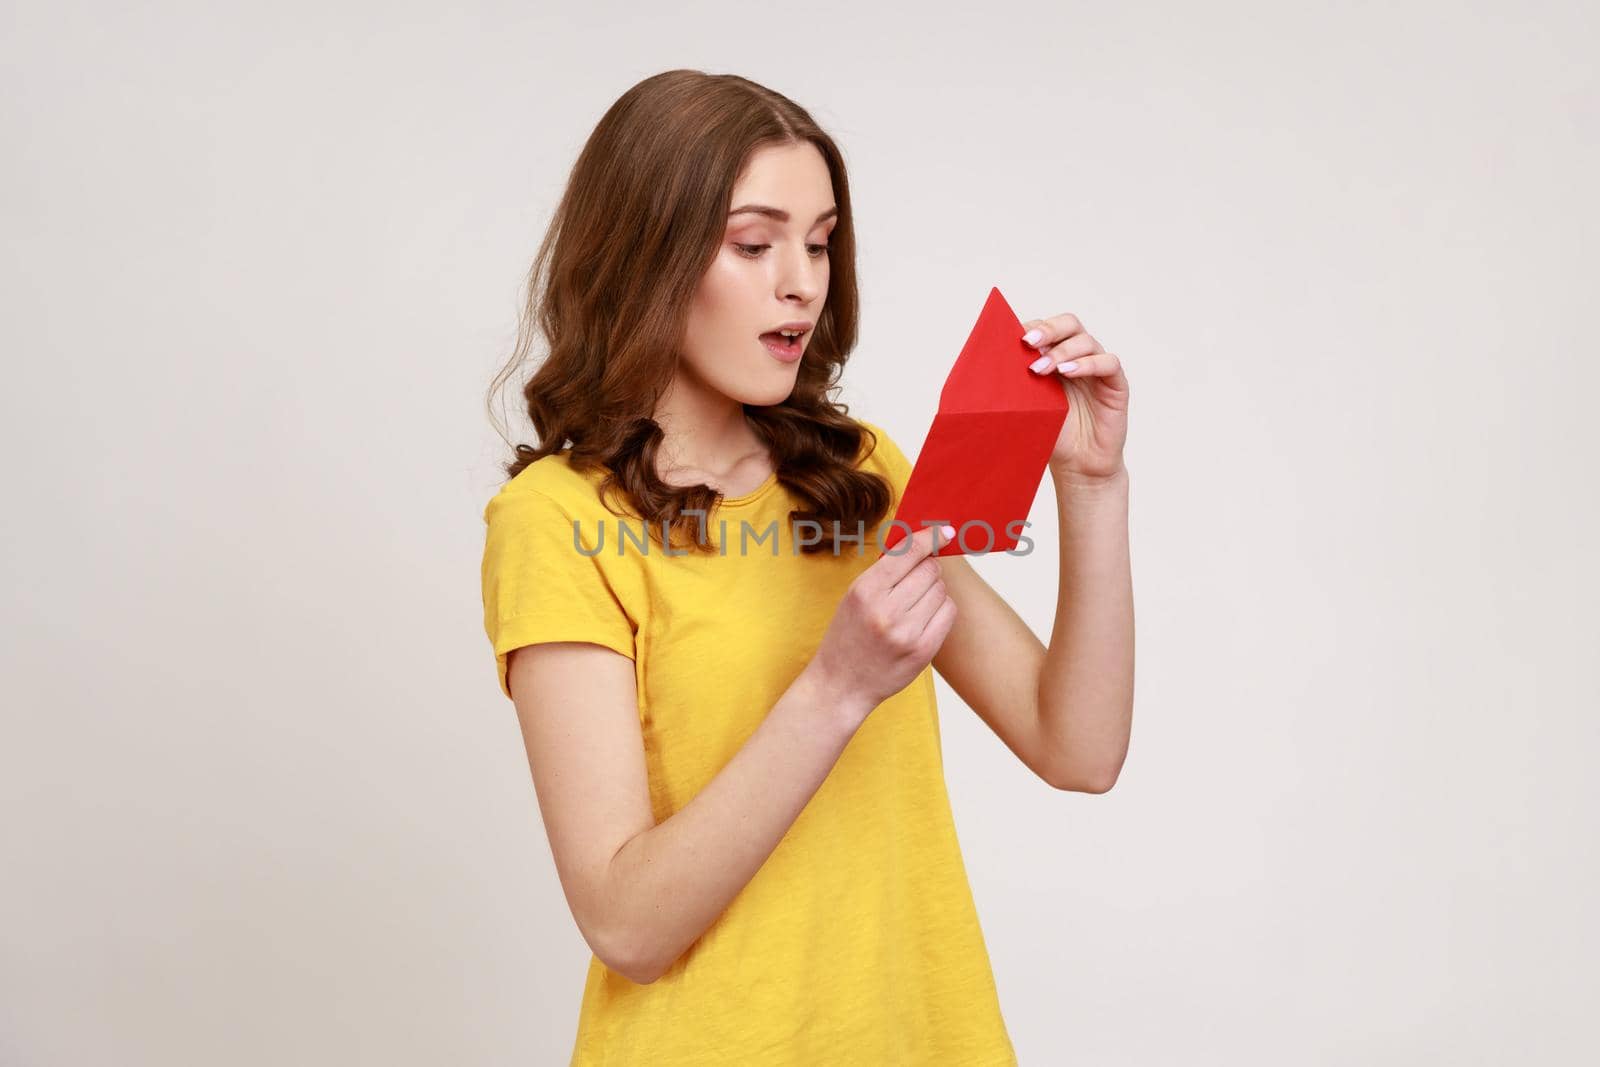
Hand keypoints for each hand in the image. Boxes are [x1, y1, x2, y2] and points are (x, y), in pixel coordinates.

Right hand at [809, 524, 957, 718]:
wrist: (841, 685)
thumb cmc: (847, 636)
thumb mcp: (854, 597)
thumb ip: (885, 573)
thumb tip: (921, 546)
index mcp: (865, 591)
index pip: (908, 553)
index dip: (929, 538)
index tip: (943, 531)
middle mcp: (887, 610)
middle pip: (930, 570)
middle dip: (927, 569)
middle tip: (915, 580)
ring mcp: (907, 632)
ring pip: (941, 591)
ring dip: (933, 591)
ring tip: (914, 604)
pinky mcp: (923, 650)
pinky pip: (948, 613)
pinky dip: (941, 609)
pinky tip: (925, 616)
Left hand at [1020, 312, 1130, 485]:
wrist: (1078, 465)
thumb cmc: (1051, 434)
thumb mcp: (1027, 406)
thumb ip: (1016, 384)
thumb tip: (985, 366)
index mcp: (1055, 356)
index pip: (1047, 327)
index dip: (1032, 328)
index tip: (1012, 338)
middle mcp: (1077, 356)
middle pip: (1069, 324)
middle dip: (1048, 329)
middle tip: (1028, 343)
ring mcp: (1098, 368)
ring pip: (1086, 341)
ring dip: (1062, 351)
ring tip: (1042, 369)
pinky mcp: (1115, 384)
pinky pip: (1108, 363)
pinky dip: (1088, 364)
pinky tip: (1068, 373)